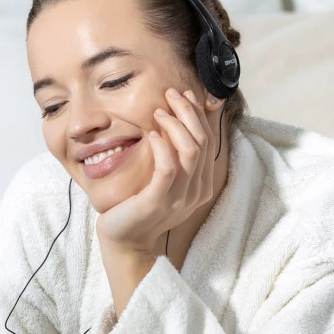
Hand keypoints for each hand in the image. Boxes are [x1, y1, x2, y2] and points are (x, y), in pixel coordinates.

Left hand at [95, 87, 215, 253]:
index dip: (199, 113)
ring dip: (176, 125)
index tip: (184, 94)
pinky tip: (152, 134)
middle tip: (170, 93)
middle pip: (203, 141)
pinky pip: (167, 168)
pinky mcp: (158, 201)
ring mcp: (179, 198)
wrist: (124, 240)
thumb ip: (175, 155)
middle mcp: (196, 191)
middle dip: (188, 111)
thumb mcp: (164, 179)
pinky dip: (162, 147)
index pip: (208, 140)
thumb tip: (180, 120)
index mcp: (201, 184)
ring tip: (158, 112)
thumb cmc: (140, 205)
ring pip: (190, 150)